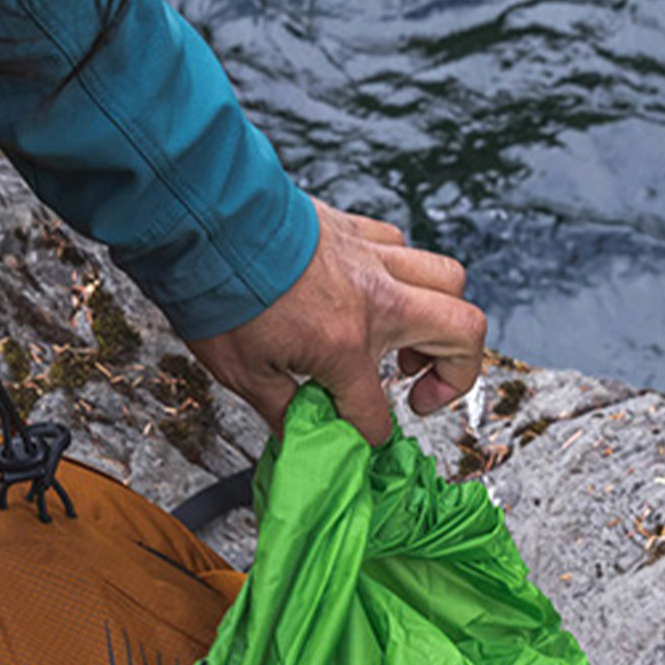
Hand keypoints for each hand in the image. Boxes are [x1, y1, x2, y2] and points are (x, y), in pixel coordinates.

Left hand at [185, 198, 487, 445]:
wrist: (201, 226)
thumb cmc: (217, 295)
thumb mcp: (243, 373)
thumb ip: (282, 408)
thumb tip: (299, 435)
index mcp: (344, 344)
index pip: (375, 409)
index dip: (369, 435)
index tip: (359, 437)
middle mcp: (373, 298)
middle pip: (462, 331)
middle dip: (458, 372)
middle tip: (423, 393)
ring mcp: (370, 258)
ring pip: (447, 279)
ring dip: (442, 315)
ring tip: (409, 343)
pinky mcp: (355, 229)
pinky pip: (403, 246)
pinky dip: (403, 272)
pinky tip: (374, 290)